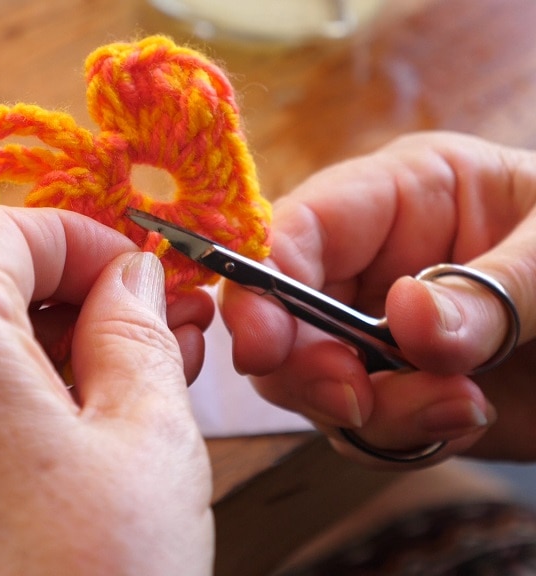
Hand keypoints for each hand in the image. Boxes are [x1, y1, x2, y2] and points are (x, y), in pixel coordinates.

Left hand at [0, 206, 214, 574]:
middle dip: (65, 281)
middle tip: (147, 315)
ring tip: (131, 361)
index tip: (137, 272)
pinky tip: (81, 399)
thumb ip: (136, 327)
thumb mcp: (148, 431)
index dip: (80, 238)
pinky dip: (8, 370)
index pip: (2, 229)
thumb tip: (132, 277)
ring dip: (43, 326)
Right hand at [221, 132, 535, 465]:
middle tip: (358, 400)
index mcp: (397, 196)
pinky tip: (465, 418)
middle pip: (281, 316)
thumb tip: (408, 319)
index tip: (263, 348)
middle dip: (309, 367)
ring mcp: (376, 331)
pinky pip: (362, 427)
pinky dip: (403, 437)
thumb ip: (493, 289)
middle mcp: (369, 265)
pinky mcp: (395, 389)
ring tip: (462, 406)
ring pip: (313, 383)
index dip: (261, 283)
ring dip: (375, 411)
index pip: (296, 229)